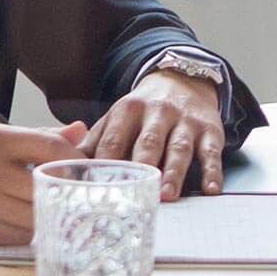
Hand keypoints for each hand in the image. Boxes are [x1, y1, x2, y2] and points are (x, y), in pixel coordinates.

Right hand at [0, 120, 91, 244]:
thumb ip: (37, 136)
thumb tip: (80, 132)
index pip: (49, 147)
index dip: (74, 160)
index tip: (83, 169)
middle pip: (47, 186)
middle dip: (65, 192)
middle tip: (76, 196)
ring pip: (37, 216)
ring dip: (48, 216)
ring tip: (52, 211)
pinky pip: (19, 236)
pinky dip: (28, 232)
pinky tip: (26, 223)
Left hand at [87, 70, 225, 200]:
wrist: (184, 80)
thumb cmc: (144, 111)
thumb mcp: (117, 118)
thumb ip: (94, 142)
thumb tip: (63, 168)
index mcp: (128, 110)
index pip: (114, 140)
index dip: (106, 164)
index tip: (99, 188)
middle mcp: (158, 113)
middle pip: (148, 142)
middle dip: (142, 167)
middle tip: (136, 192)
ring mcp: (185, 122)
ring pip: (179, 148)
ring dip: (174, 172)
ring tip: (168, 195)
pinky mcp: (210, 130)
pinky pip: (212, 152)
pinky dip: (213, 171)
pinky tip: (211, 189)